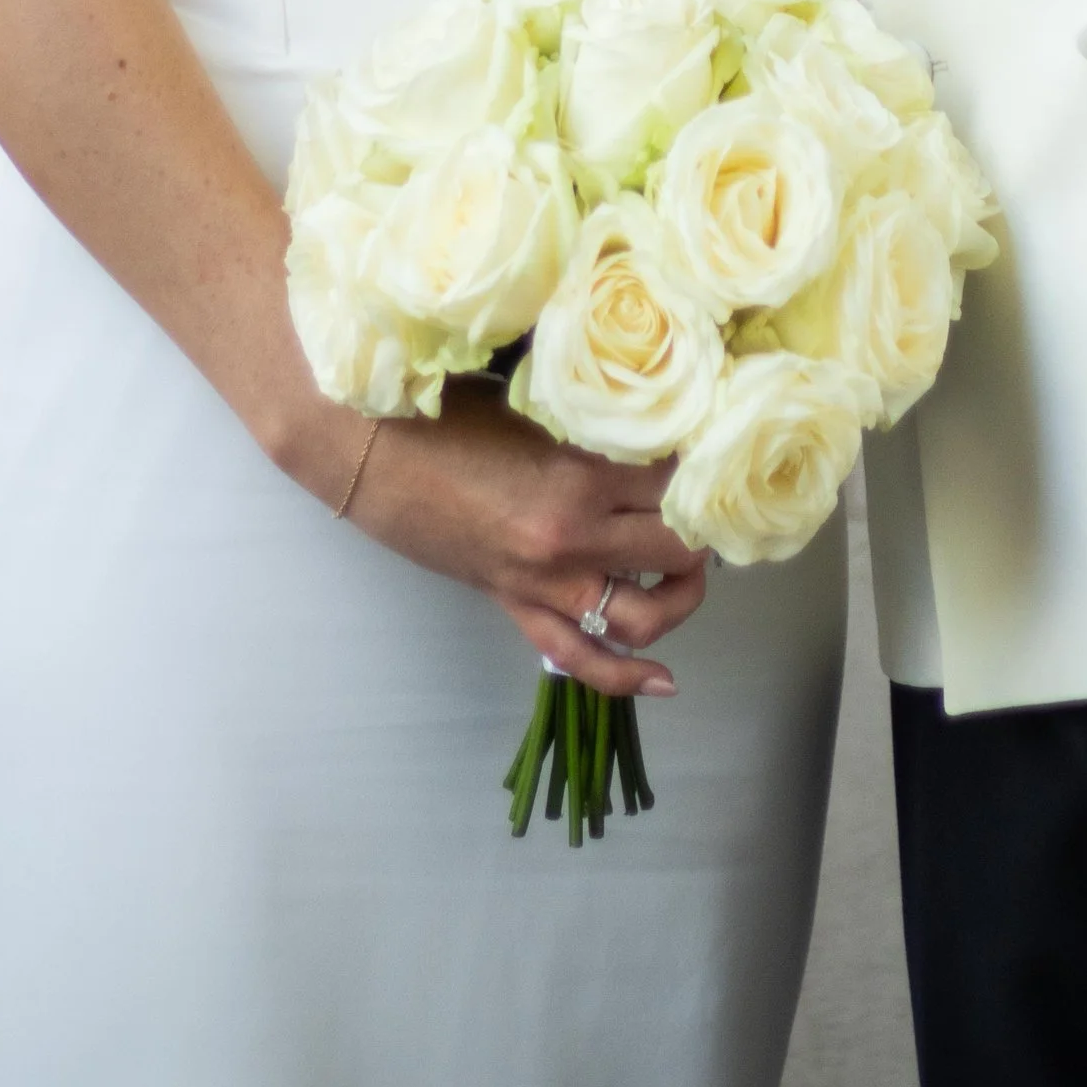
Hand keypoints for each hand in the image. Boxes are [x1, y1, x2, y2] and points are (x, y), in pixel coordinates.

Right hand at [332, 382, 709, 700]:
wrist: (370, 455)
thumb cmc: (445, 414)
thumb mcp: (532, 404)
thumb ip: (588, 421)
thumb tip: (642, 415)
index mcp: (578, 478)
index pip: (674, 482)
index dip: (704, 466)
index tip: (716, 451)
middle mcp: (572, 541)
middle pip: (675, 549)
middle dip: (704, 530)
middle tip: (708, 505)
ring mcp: (546, 584)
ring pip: (642, 615)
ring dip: (681, 597)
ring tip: (690, 568)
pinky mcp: (517, 607)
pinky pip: (580, 658)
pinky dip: (626, 677)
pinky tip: (665, 682)